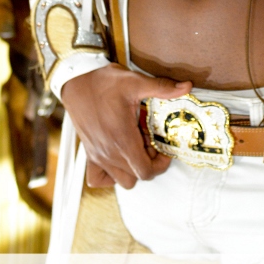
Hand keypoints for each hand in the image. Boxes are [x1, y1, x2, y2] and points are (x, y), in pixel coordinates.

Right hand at [61, 63, 191, 189]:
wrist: (76, 82)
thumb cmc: (104, 82)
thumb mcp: (135, 81)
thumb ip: (162, 87)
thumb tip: (187, 86)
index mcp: (122, 139)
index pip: (146, 171)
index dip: (160, 164)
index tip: (163, 149)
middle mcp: (109, 153)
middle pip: (137, 177)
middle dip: (149, 163)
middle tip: (150, 143)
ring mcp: (97, 156)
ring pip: (121, 181)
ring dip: (132, 168)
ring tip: (135, 146)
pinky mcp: (89, 154)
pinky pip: (98, 179)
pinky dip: (110, 175)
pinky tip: (118, 156)